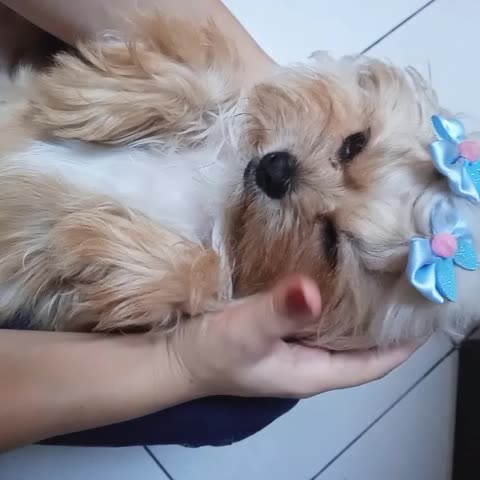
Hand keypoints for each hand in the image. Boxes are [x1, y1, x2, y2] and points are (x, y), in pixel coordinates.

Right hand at [165, 276, 420, 398]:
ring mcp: (290, 342)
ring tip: (375, 268)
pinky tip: (328, 268)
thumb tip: (313, 289)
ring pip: (336, 326)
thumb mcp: (245, 332)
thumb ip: (278, 311)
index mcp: (311, 371)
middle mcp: (307, 358)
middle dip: (383, 320)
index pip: (371, 365)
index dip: (400, 346)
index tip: (422, 313)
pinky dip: (327, 295)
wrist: (170, 352)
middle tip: (401, 278)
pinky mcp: (275, 326)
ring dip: (356, 305)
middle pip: (359, 344)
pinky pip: (313, 312)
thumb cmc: (209, 351)